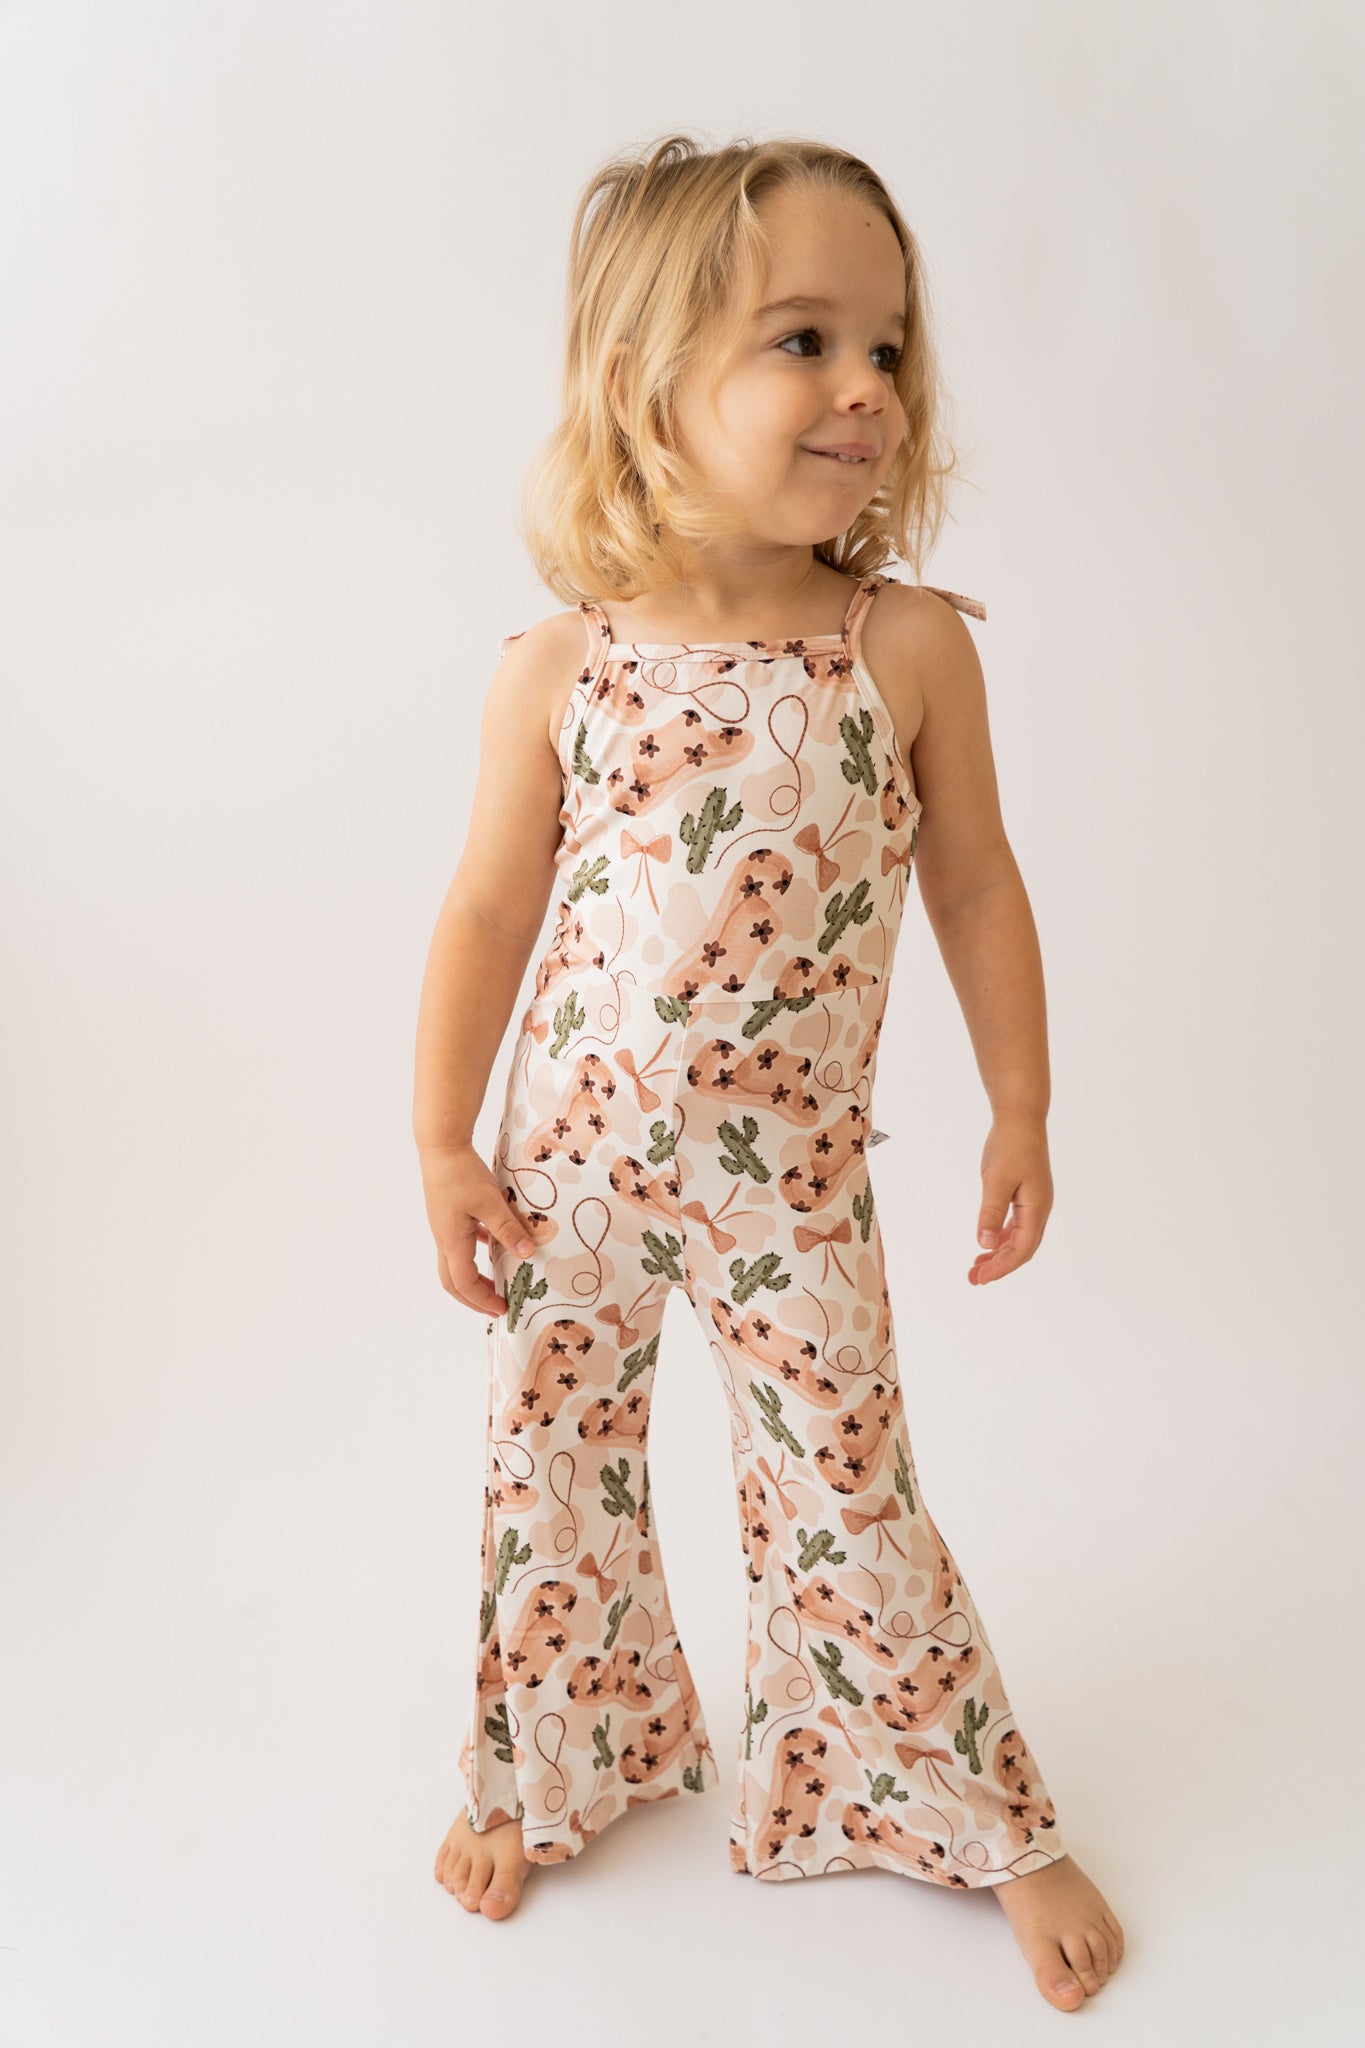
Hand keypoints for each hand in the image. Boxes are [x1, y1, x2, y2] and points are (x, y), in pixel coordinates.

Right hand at [417, 1142, 537, 1317]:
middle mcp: (444, 1238)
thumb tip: (527, 1253)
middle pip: (452, 1281)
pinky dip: (478, 1251)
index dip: (482, 1300)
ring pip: (456, 1263)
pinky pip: (462, 1242)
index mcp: (452, 1241)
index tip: (503, 1308)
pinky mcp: (450, 1214)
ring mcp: (445, 1226)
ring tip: (497, 1282)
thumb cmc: (461, 1173)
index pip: (463, 1283)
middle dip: (473, 1298)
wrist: (441, 1146)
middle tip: (496, 1306)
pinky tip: (494, 1244)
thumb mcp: (489, 1202)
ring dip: (474, 1278)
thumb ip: (508, 1228)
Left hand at [969, 1113, 1051, 1285]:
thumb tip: (984, 1244)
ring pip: (1019, 1238)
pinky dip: (1001, 1237)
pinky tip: (987, 1244)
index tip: (981, 1279)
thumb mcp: (996, 1180)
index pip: (1021, 1249)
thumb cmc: (1010, 1145)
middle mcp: (1039, 1209)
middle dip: (999, 1266)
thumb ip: (990, 1213)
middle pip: (1022, 1249)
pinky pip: (1016, 1225)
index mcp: (1037, 1208)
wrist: (1021, 1118)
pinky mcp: (1026, 1195)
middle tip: (974, 1279)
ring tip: (976, 1267)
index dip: (1002, 1267)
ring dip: (999, 1254)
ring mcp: (1034, 1202)